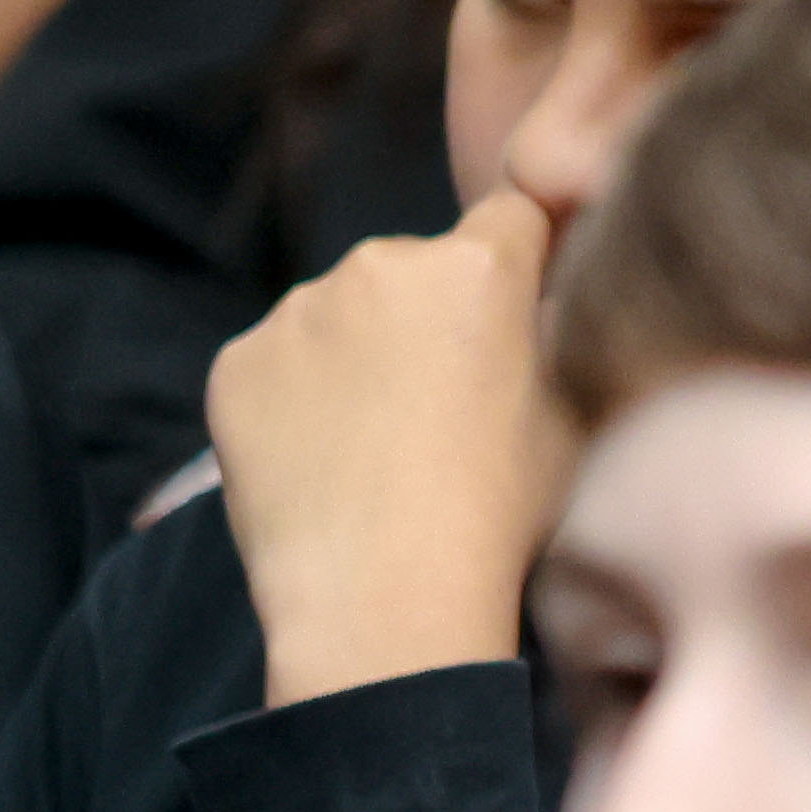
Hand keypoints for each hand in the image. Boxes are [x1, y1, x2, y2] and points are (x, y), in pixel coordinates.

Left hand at [212, 196, 581, 708]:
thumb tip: (550, 305)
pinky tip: (323, 456)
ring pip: (342, 311)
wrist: (380, 598)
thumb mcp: (576, 412)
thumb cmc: (500, 510)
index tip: (519, 315)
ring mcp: (295, 312)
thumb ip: (560, 333)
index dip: (523, 259)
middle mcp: (379, 264)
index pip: (513, 213)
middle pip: (418, 264)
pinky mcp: (234, 364)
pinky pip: (278, 359)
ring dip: (360, 350)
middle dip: (431, 312)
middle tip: (443, 400)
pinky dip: (298, 394)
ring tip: (376, 440)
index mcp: (477, 265)